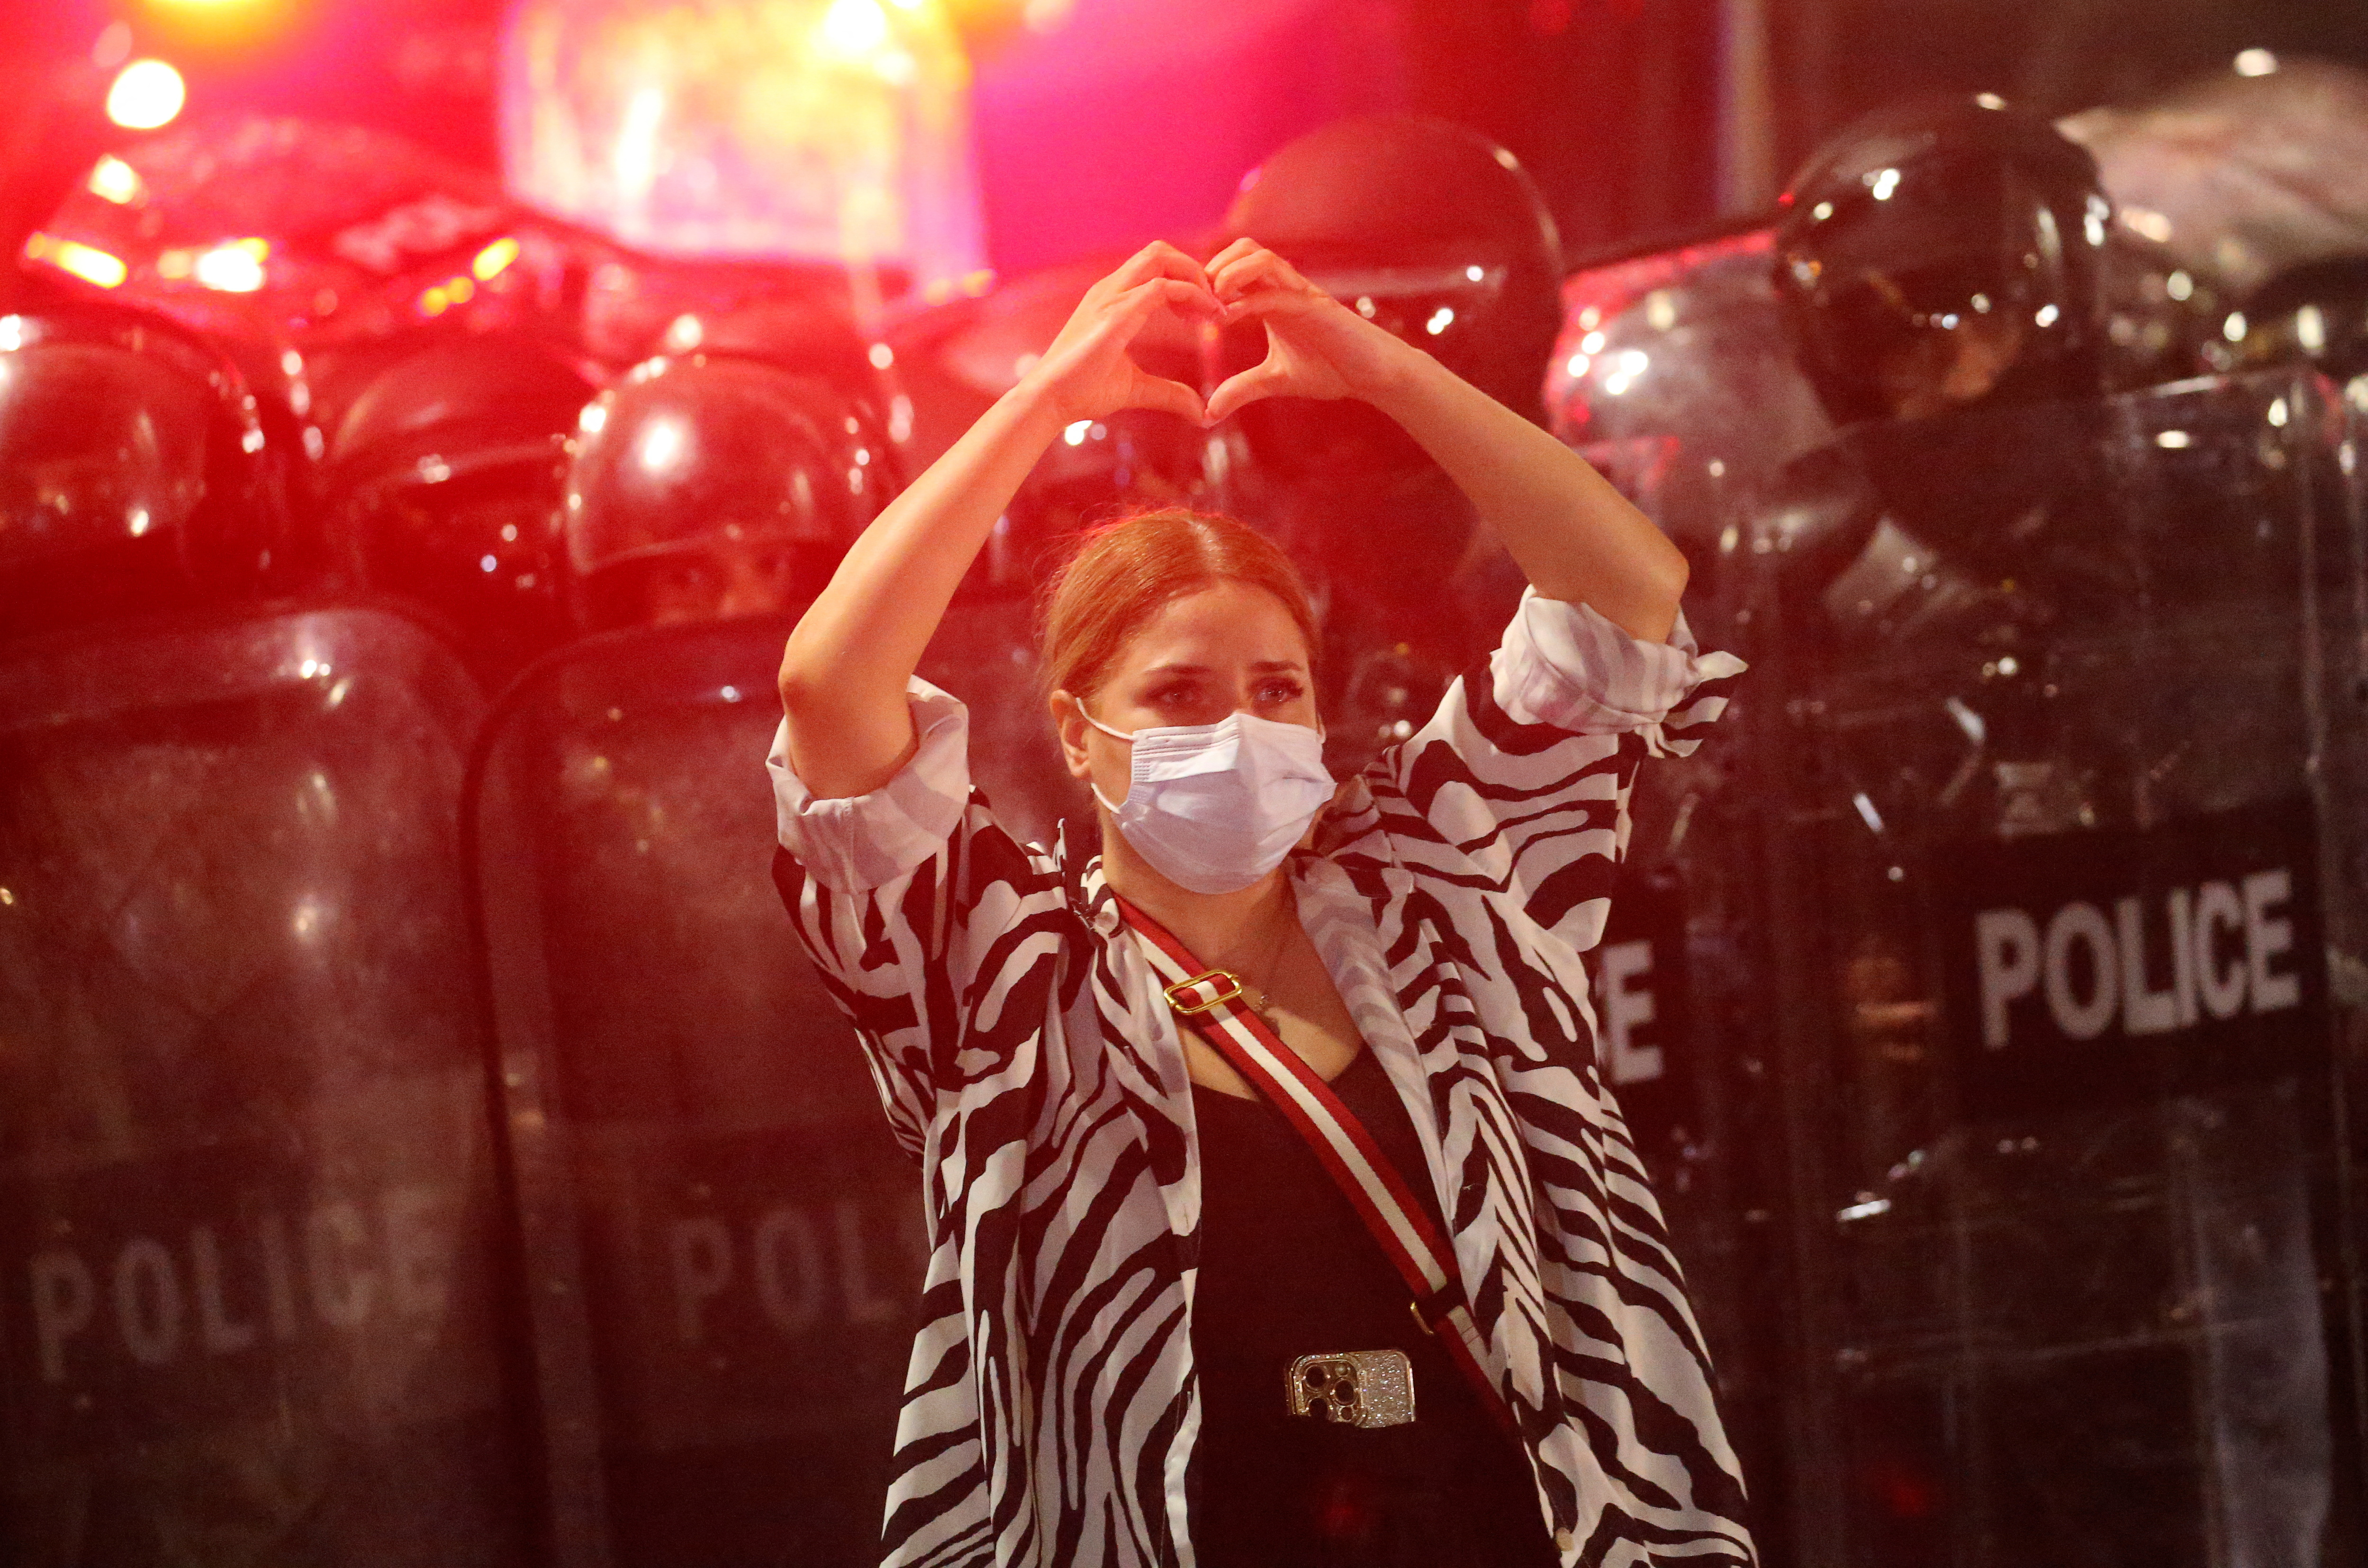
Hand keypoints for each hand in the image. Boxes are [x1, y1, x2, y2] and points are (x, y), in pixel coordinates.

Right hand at [1025, 242, 1219, 426]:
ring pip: (1161, 257)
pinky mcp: (1115, 315)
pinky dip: (1191, 295)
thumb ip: (1170, 393)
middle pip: (1159, 251)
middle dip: (1194, 269)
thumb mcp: (1137, 388)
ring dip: (1195, 277)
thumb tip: (1201, 412)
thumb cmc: (1083, 392)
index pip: (1154, 266)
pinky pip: (1161, 288)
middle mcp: (1110, 289)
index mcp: (1112, 299)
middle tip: (1215, 303)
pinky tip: (1205, 318)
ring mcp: (1111, 297)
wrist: (1048, 401)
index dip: (1186, 281)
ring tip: (1214, 308)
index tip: (1206, 314)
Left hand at [1204, 239, 1415, 423]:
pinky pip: (1278, 291)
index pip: (1232, 268)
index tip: (1184, 312)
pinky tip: (1228, 317)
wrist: (1371, 375)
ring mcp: (1301, 292)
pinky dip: (1249, 299)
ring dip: (1228, 273)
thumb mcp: (1274, 381)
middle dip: (1211, 268)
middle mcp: (1285, 287)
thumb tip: (1208, 412)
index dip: (1203, 283)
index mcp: (1272, 296)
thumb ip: (1241, 390)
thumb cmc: (1330, 370)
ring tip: (1211, 301)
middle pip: (1242, 248)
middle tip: (1192, 302)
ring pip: (1259, 257)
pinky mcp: (1316, 306)